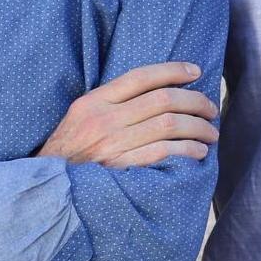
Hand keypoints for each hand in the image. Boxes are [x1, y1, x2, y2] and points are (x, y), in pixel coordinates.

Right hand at [39, 62, 219, 167]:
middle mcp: (104, 121)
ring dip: (198, 127)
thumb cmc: (68, 152)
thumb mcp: (79, 118)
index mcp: (93, 102)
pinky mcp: (122, 170)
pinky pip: (164, 153)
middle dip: (195, 101)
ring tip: (210, 132)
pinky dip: (187, 150)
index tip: (196, 71)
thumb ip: (110, 102)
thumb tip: (155, 91)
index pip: (140, 77)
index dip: (172, 71)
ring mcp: (113, 146)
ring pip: (169, 125)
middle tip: (210, 109)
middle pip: (163, 100)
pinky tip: (198, 151)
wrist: (50, 190)